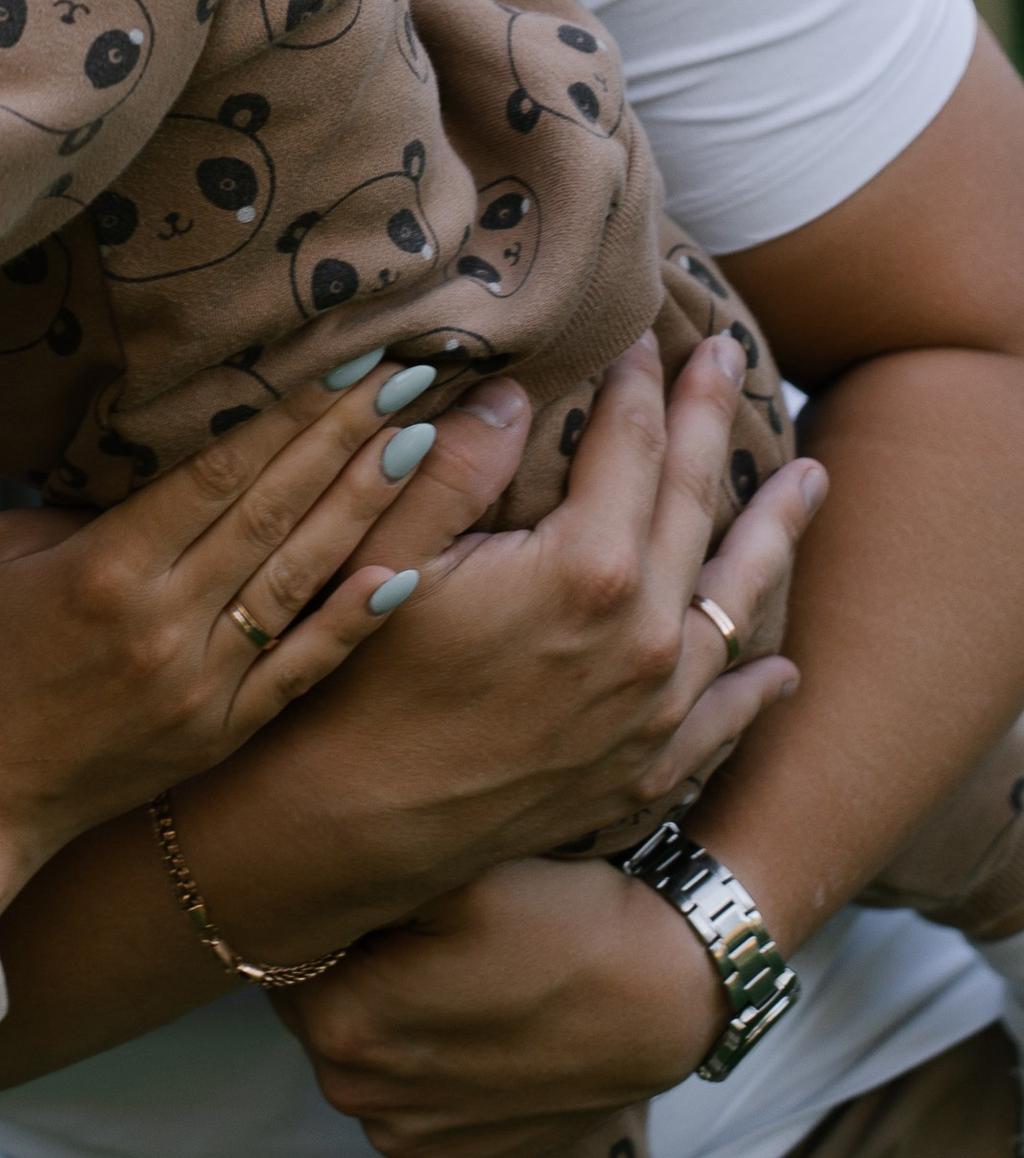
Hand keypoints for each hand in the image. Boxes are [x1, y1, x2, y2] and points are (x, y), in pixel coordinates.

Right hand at [0, 358, 467, 923]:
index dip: (286, 409)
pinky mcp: (220, 732)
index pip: (216, 469)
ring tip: (419, 439)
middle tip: (408, 370)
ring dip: (365, 505)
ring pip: (299, 576)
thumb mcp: (4, 552)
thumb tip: (162, 454)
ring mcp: (200, 684)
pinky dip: (354, 619)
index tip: (342, 358)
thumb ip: (85, 501)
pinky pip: (301, 668)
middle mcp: (164, 621)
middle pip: (273, 509)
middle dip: (345, 434)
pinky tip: (405, 569)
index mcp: (105, 565)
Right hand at [171, 333, 821, 969]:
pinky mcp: (642, 770)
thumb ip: (453, 464)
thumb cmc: (348, 679)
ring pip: (734, 605)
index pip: (627, 444)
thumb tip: (510, 390)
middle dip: (708, 421)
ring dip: (772, 534)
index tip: (642, 330)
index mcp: (583, 568)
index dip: (633, 381)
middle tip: (730, 358)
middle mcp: (640, 638)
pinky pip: (724, 714)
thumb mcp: (384, 552)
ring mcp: (652, 712)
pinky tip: (780, 664)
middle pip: (690, 503)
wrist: (351, 827)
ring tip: (809, 479)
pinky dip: (757, 685)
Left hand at [283, 857, 730, 1157]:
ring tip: (454, 975)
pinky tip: (478, 1027)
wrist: (664, 996)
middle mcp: (361, 1100)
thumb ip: (356, 878)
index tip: (369, 893)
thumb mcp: (449, 869)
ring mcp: (409, 1144)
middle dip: (347, 970)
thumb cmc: (557, 917)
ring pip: (364, 1059)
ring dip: (387, 1021)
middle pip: (317, 1012)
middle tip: (415, 928)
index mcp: (342, 1025)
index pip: (283, 955)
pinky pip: (411, 1105)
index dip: (321, 918)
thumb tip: (292, 870)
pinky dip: (429, 1070)